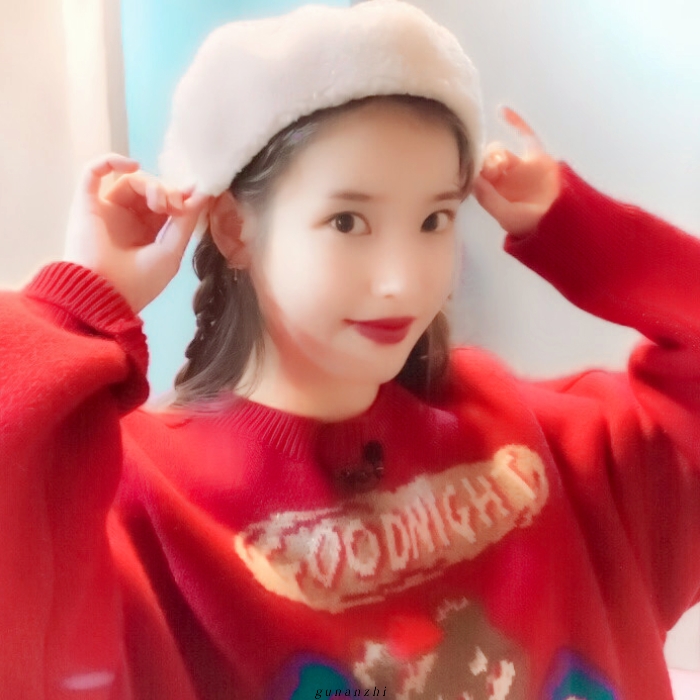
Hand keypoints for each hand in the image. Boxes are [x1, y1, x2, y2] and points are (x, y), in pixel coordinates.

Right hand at [63, 153, 210, 313]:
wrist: (102, 297)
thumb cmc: (138, 282)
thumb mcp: (171, 252)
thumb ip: (186, 222)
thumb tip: (202, 193)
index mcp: (147, 233)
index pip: (166, 203)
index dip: (181, 195)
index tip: (197, 193)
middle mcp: (127, 219)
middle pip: (151, 189)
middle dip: (168, 191)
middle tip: (174, 207)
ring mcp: (107, 211)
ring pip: (130, 180)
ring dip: (150, 184)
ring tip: (160, 203)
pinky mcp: (86, 204)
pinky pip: (92, 172)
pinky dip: (110, 161)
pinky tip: (131, 165)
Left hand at [473, 108, 560, 234]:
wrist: (559, 220)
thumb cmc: (530, 223)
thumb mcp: (505, 215)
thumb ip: (488, 198)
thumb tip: (473, 178)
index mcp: (492, 193)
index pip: (476, 175)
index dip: (475, 171)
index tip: (478, 173)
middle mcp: (502, 179)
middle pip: (485, 161)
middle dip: (486, 162)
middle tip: (494, 169)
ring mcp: (519, 167)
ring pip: (500, 150)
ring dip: (498, 153)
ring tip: (503, 164)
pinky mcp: (536, 157)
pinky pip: (525, 136)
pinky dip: (515, 123)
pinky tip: (502, 111)